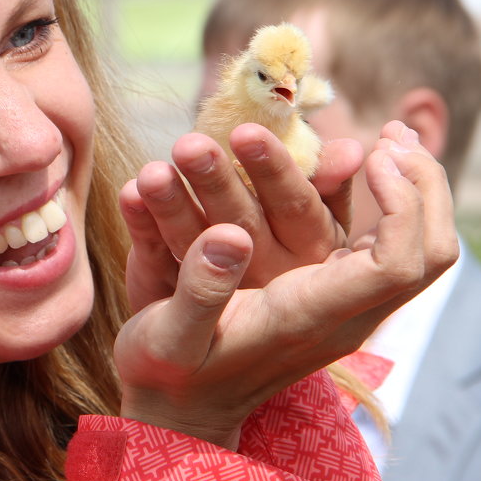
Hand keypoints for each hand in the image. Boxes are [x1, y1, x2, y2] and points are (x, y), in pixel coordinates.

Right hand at [114, 122, 457, 447]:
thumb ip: (201, 290)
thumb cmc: (168, 375)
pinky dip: (354, 188)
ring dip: (381, 178)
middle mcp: (332, 303)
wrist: (172, 406)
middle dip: (411, 180)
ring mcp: (323, 292)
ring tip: (378, 128)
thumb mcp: (171, 338)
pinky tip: (341, 151)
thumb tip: (229, 235)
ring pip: (384, 235)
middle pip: (415, 248)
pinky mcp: (305, 279)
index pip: (399, 264)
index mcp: (312, 316)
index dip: (404, 204)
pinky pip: (352, 232)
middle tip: (393, 130)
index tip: (373, 151)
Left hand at [118, 123, 361, 311]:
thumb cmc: (280, 253)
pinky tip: (128, 193)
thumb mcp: (313, 224)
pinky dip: (141, 224)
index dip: (273, 170)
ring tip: (151, 173)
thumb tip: (352, 150)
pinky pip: (153, 258)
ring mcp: (215, 290)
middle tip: (189, 144)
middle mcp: (266, 275)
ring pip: (191, 243)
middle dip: (215, 182)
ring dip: (171, 204)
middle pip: (240, 223)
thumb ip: (327, 188)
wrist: (222, 349)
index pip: (295, 208)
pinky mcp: (168, 297)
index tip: (246, 132)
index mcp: (309, 252)